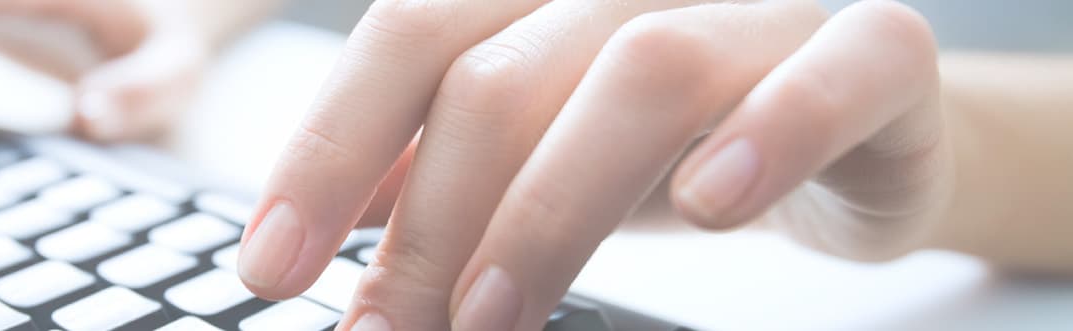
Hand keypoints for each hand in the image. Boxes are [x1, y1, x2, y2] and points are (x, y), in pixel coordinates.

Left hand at [239, 0, 952, 329]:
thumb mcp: (537, 150)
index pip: (412, 37)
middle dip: (427, 218)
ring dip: (549, 208)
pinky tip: (709, 207)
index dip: (327, 148)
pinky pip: (836, 70)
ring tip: (489, 318)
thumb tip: (324, 210)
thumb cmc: (673, 137)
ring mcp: (762, 4)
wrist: (853, 127)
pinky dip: (771, 132)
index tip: (270, 264)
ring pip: (643, 71)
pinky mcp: (876, 50)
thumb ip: (436, 160)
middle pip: (505, 71)